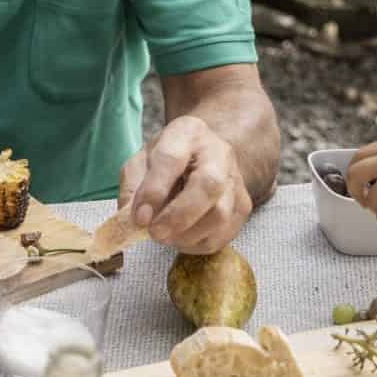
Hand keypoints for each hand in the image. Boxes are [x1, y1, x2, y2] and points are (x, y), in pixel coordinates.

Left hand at [125, 115, 251, 254]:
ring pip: (220, 215)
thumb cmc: (167, 159)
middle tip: (155, 233)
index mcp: (188, 133)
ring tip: (164, 236)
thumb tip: (134, 219)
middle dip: (178, 216)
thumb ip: (133, 186)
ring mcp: (236, 180)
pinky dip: (197, 243)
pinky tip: (180, 238)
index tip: (139, 217)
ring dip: (187, 235)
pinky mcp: (243, 206)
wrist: (203, 157)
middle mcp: (219, 153)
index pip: (171, 159)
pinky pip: (223, 234)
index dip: (154, 191)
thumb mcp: (141, 161)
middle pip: (208, 186)